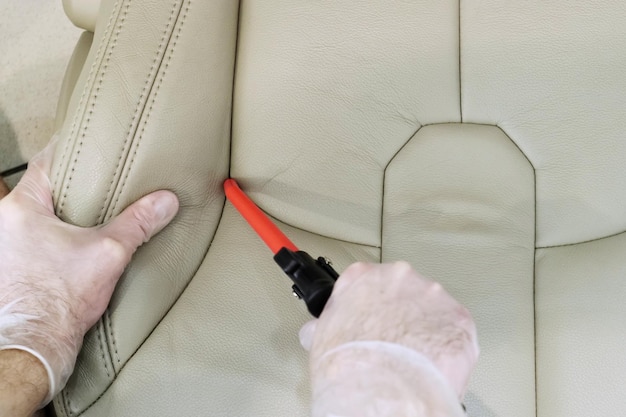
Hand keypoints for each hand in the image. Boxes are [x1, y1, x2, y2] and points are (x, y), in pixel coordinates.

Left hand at [0, 142, 178, 402]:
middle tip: (97, 179)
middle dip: (68, 185)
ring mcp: (3, 248)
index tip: (86, 142)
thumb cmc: (59, 300)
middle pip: (40, 189)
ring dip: (59, 213)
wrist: (33, 345)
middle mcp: (3, 225)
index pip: (44, 162)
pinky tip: (75, 245)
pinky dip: (52, 236)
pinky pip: (31, 239)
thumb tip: (166, 201)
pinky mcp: (8, 269)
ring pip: (34, 216)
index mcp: (22, 209)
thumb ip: (138, 223)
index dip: (68, 149)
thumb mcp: (109, 253)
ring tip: (89, 212)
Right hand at [300, 261, 478, 398]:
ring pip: (432, 310)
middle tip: (392, 342)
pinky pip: (455, 330)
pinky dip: (447, 347)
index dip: (369, 304)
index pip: (367, 280)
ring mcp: (432, 296)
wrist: (383, 390)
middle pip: (404, 291)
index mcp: (362, 277)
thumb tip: (316, 331)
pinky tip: (432, 365)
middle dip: (400, 314)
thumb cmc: (350, 365)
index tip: (371, 319)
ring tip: (413, 359)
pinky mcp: (459, 319)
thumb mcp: (322, 337)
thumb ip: (328, 323)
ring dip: (426, 330)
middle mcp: (400, 278)